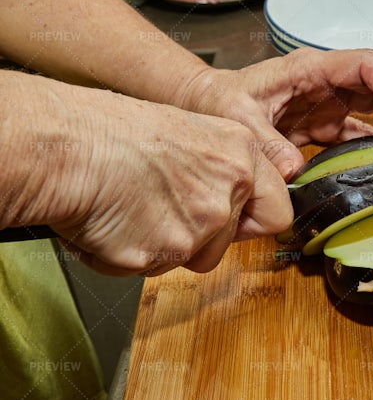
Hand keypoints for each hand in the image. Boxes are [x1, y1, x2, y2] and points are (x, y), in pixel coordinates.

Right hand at [2, 72, 291, 276]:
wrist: (67, 147)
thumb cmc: (114, 130)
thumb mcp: (189, 130)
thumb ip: (223, 167)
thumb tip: (234, 196)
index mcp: (240, 155)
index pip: (278, 212)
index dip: (256, 221)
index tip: (240, 222)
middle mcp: (227, 193)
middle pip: (230, 242)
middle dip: (203, 236)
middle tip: (166, 208)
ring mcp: (198, 227)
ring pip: (194, 258)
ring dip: (168, 245)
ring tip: (135, 210)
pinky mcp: (163, 255)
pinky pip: (154, 268)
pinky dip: (133, 254)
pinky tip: (116, 223)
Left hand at [179, 47, 372, 178]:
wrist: (209, 104)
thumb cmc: (221, 99)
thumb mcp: (238, 118)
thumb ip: (266, 143)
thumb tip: (296, 170)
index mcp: (309, 68)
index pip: (365, 65)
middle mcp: (326, 80)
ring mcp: (329, 101)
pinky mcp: (326, 123)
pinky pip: (363, 128)